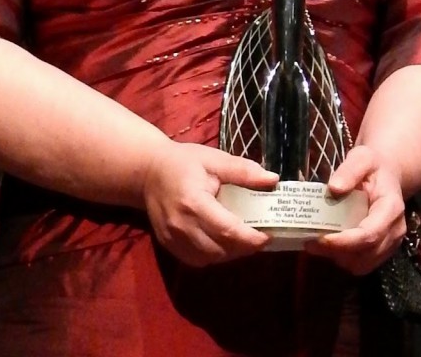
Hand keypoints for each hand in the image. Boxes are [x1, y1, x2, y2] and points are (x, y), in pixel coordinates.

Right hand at [141, 141, 277, 266]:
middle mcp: (181, 225)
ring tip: (243, 238)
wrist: (147, 171)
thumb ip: (243, 171)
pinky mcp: (169, 246)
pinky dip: (215, 255)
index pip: (227, 230)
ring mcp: (172, 239)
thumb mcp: (214, 159)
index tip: (270, 235)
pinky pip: (198, 260)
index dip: (251, 238)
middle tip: (261, 234)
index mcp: (193, 202)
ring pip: (211, 259)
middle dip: (245, 246)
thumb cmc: (183, 162)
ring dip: (231, 252)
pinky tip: (223, 241)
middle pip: (221, 249)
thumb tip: (273, 179)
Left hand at [304, 144, 405, 274]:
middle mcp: (395, 230)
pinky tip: (329, 245)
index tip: (318, 238)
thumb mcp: (361, 158)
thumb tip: (334, 188)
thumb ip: (349, 170)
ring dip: (338, 258)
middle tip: (309, 241)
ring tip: (316, 243)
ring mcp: (391, 243)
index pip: (369, 234)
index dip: (343, 242)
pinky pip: (362, 264)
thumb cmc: (373, 166)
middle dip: (336, 252)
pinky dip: (344, 258)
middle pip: (365, 254)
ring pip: (362, 265)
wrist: (387, 175)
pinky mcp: (383, 250)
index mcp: (391, 208)